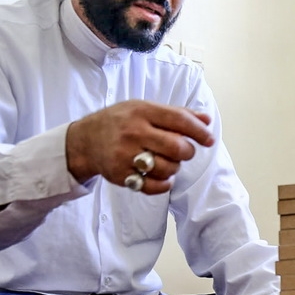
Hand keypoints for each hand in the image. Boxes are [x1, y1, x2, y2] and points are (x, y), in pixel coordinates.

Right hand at [66, 100, 213, 193]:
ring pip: (167, 168)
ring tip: (167, 162)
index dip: (199, 131)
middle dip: (188, 152)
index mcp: (142, 111)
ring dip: (175, 168)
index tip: (209, 140)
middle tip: (184, 151)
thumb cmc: (120, 122)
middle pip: (177, 147)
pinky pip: (153, 186)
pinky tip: (163, 177)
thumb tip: (206, 119)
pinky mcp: (121, 175)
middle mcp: (134, 132)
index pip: (179, 120)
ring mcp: (126, 155)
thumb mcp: (143, 109)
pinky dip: (164, 184)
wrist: (84, 140)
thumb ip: (176, 113)